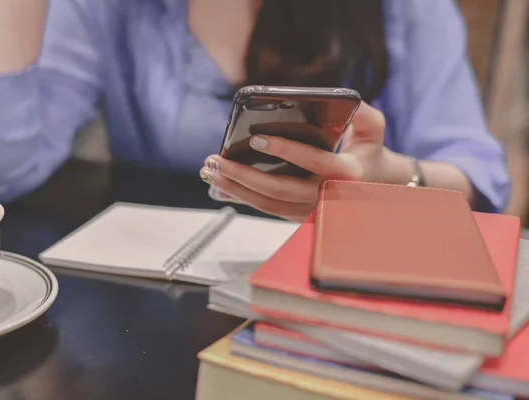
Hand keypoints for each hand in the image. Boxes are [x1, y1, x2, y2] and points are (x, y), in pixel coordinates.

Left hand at [200, 101, 394, 221]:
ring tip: (210, 170)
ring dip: (235, 188)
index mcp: (347, 174)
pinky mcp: (298, 216)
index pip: (315, 162)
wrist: (375, 187)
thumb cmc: (369, 152)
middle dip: (243, 175)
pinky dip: (242, 197)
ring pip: (268, 204)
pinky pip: (266, 209)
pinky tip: (221, 184)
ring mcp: (311, 211)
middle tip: (215, 159)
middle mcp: (327, 197)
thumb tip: (339, 99)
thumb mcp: (375, 129)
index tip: (256, 138)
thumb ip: (362, 112)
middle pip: (280, 190)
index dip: (285, 150)